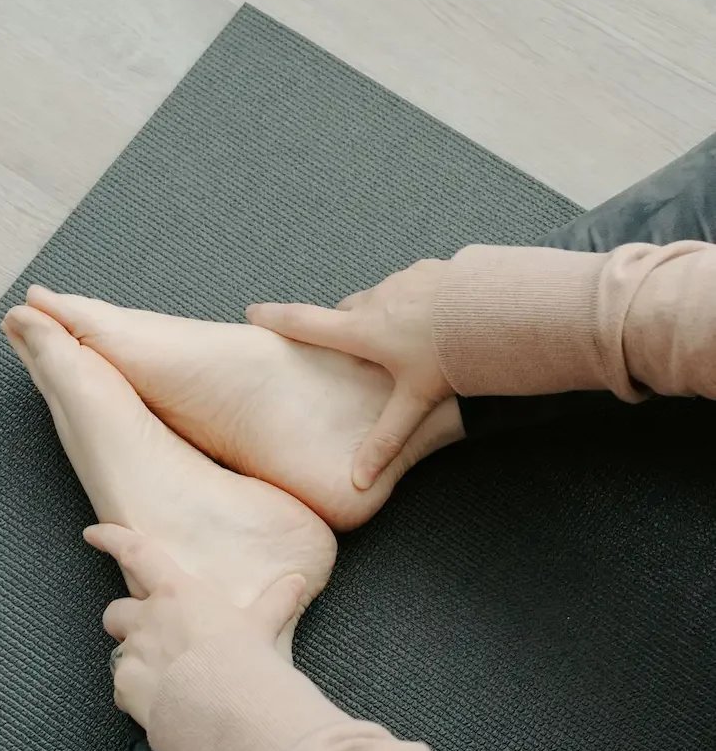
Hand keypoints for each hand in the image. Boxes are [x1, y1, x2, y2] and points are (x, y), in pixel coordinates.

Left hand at [85, 523, 304, 728]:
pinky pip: (122, 688)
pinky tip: (165, 705)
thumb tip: (297, 581)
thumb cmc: (246, 660)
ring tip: (169, 681)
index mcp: (176, 594)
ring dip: (137, 662)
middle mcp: (148, 619)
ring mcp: (133, 654)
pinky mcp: (125, 689)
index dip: (110, 539)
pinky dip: (137, 694)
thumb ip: (276, 601)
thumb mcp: (263, 626)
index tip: (92, 533)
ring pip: (120, 653)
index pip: (136, 553)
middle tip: (151, 637)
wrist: (230, 711)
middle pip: (116, 612)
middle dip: (125, 622)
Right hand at [247, 259, 453, 488]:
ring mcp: (403, 280)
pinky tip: (436, 319)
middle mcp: (377, 299)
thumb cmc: (452, 355)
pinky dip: (414, 301)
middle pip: (345, 312)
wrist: (498, 309)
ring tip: (407, 338)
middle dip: (343, 327)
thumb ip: (386, 439)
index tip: (251, 312)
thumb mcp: (416, 401)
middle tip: (352, 348)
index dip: (274, 318)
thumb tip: (359, 481)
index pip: (305, 322)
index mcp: (363, 330)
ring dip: (384, 314)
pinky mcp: (430, 269)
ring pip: (380, 298)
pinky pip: (411, 285)